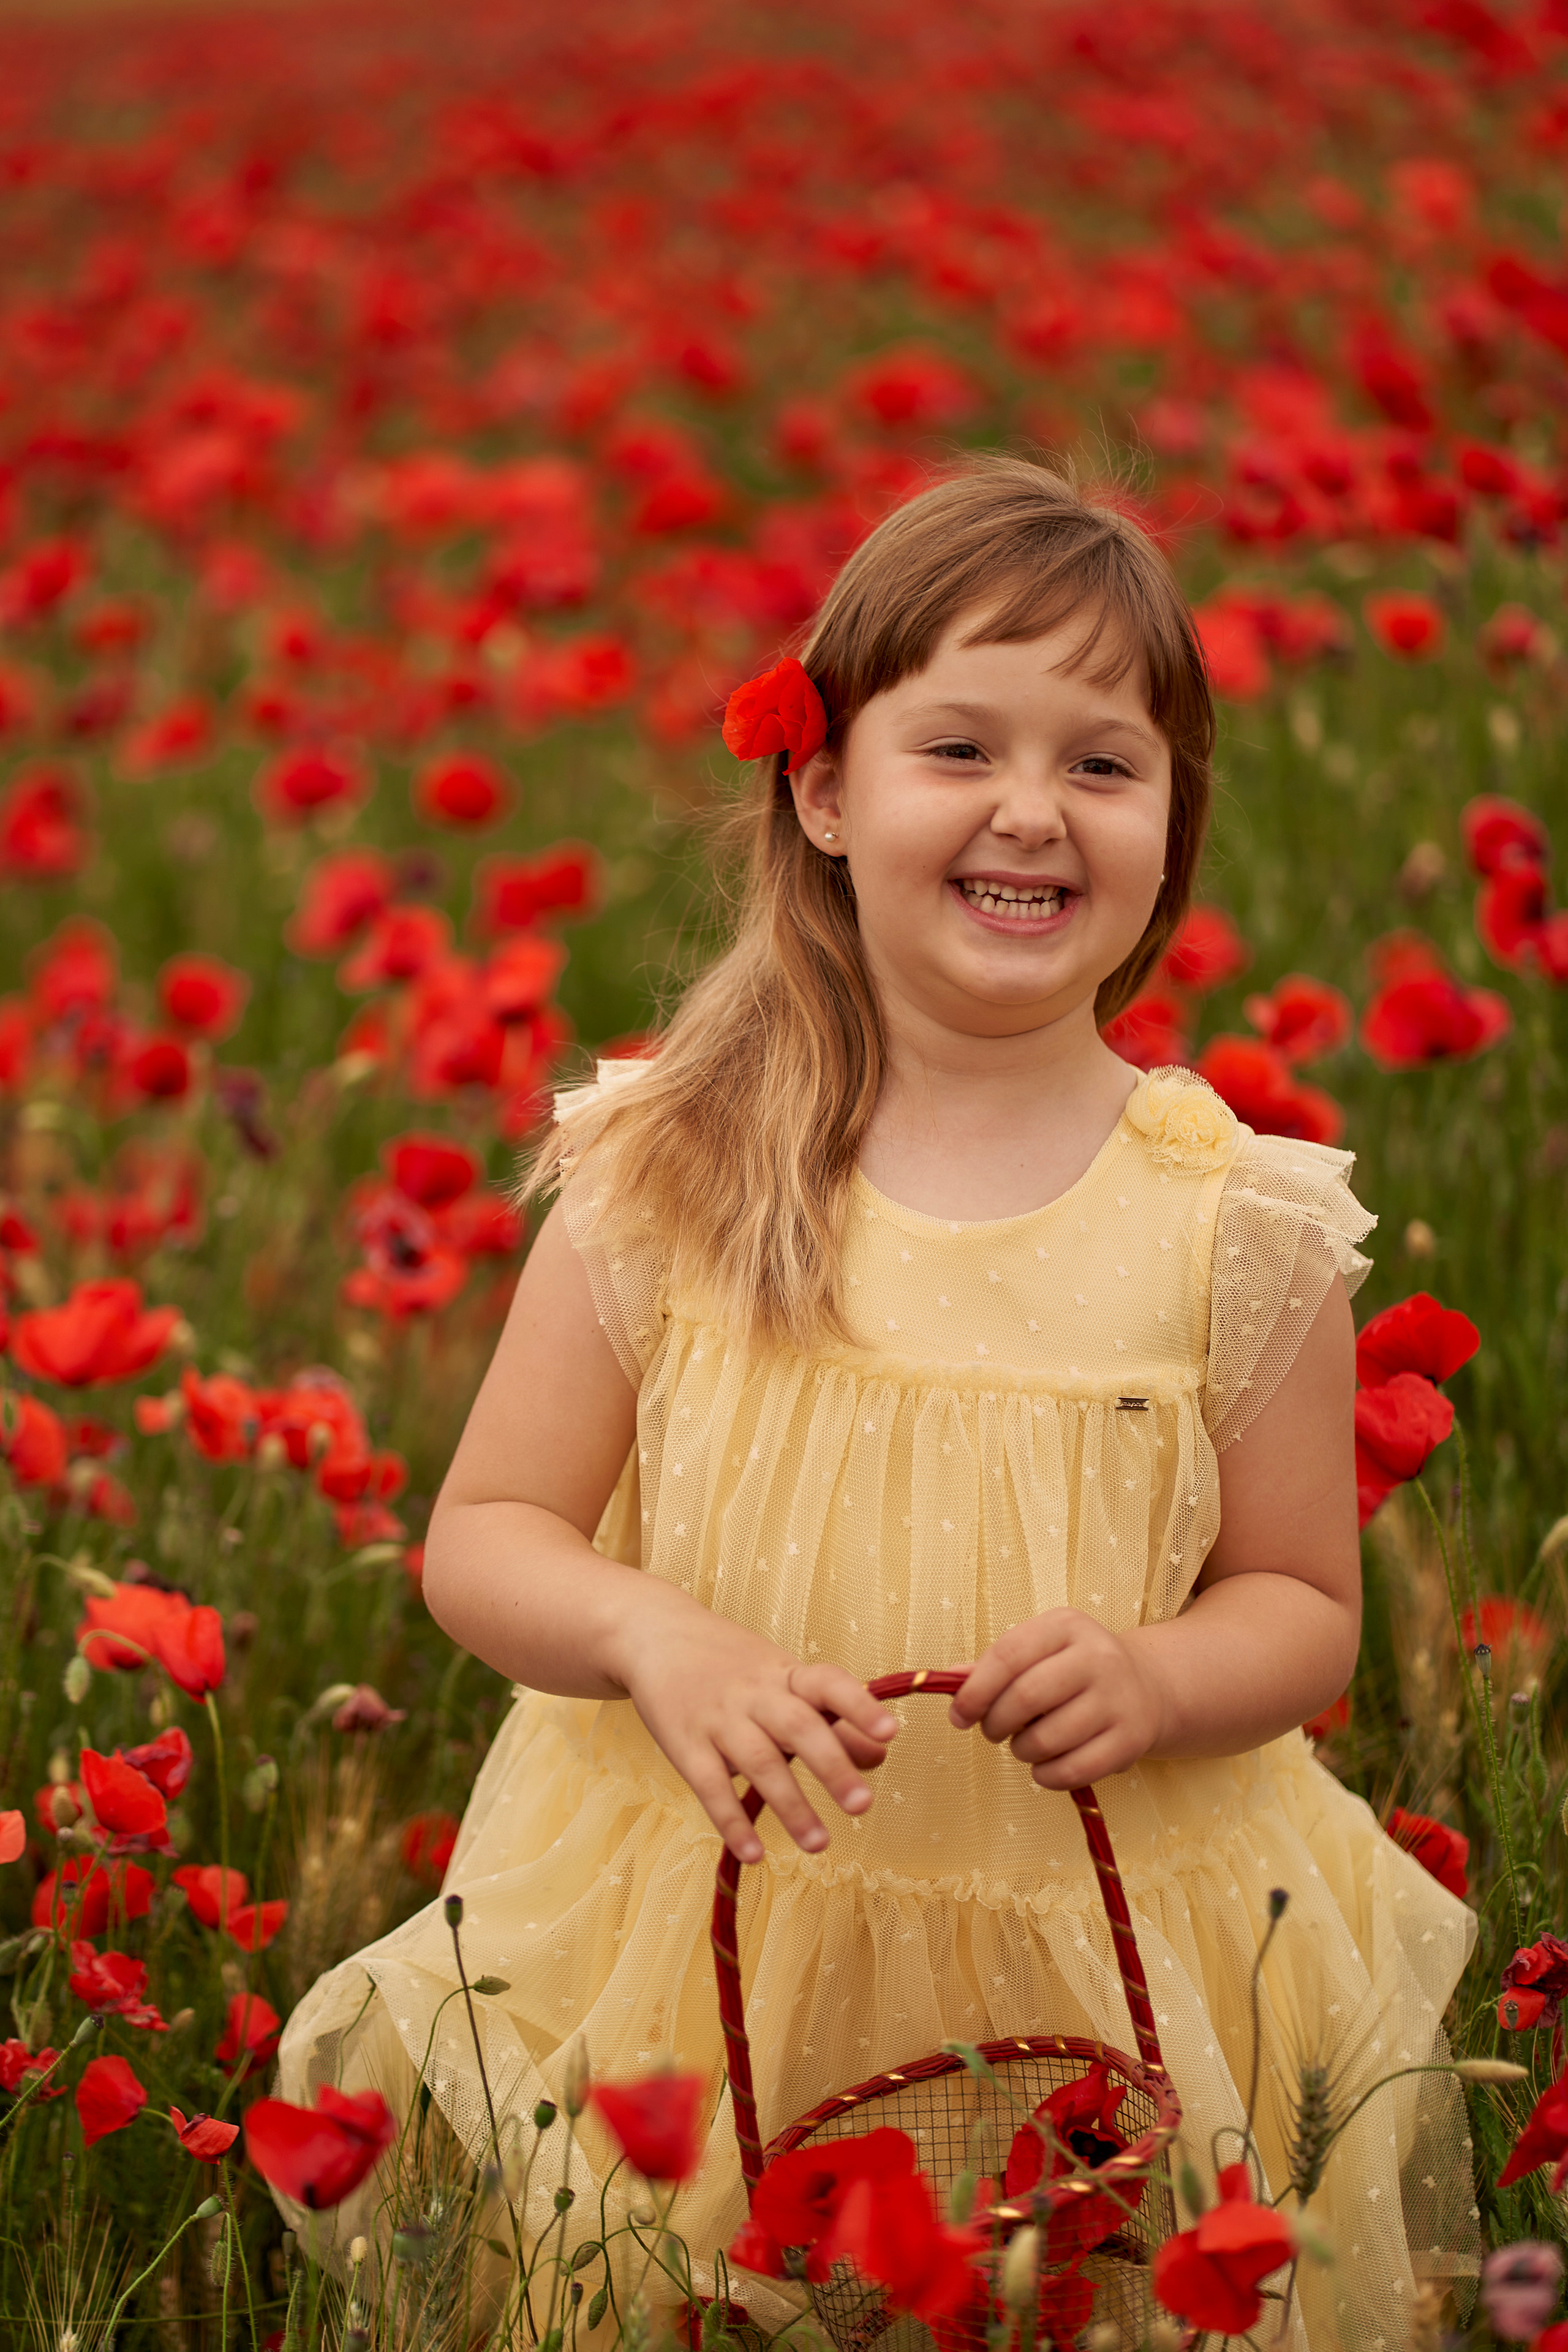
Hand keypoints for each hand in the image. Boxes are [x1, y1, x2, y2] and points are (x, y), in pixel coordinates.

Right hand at [615, 1597, 899, 1863]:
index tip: (890, 1733)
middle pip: (799, 1727)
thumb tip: (878, 1755)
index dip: (859, 1707)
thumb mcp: (781, 1677)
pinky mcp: (684, 1745)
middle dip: (832, 1766)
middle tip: (862, 1805)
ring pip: (759, 1762)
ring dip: (791, 1806)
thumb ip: (829, 1716)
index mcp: (785, 1674)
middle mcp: (755, 1694)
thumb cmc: (732, 1665)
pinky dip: (732, 1821)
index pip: (828, 1684)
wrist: (655, 1634)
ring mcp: (718, 1719)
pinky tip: (754, 1853)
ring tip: (819, 1844)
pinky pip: (710, 1786)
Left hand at [947, 1609, 1165, 1787]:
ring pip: (1047, 1738)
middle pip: (1026, 1696)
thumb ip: (995, 1664)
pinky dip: (1045, 1776)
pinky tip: (1043, 1767)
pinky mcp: (1131, 1739)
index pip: (1008, 1654)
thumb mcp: (1039, 1651)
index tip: (958, 1715)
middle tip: (991, 1732)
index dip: (975, 1690)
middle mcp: (1098, 1656)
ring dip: (1021, 1750)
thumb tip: (950, 1680)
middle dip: (995, 1723)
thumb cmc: (1075, 1670)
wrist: (1146, 1687)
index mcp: (1066, 1626)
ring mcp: (1118, 1698)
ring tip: (1023, 1745)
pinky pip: (1073, 1770)